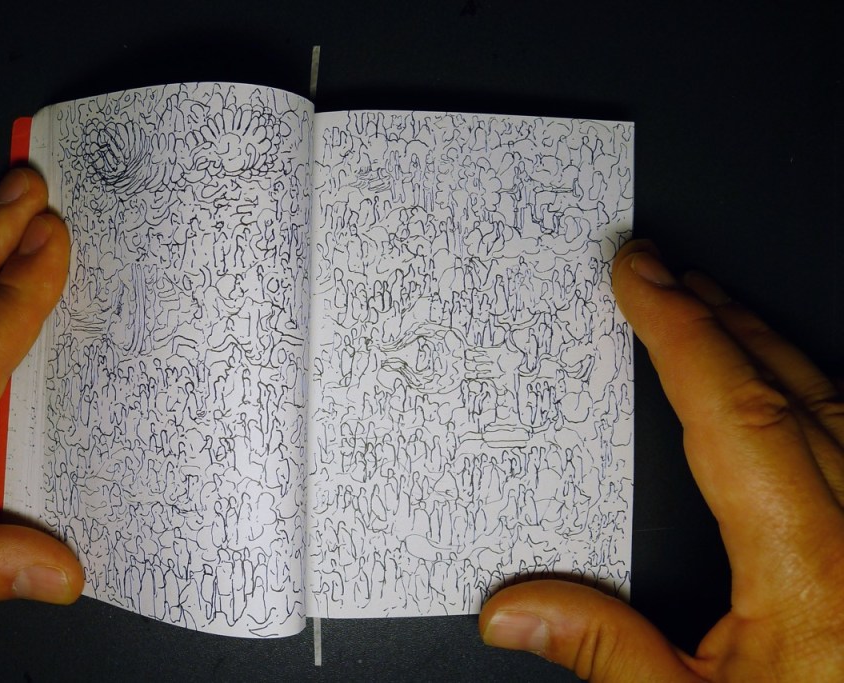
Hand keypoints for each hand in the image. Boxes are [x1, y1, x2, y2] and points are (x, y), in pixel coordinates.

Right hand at [480, 240, 843, 680]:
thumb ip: (606, 652)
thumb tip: (511, 610)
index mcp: (812, 566)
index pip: (730, 409)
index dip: (678, 329)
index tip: (639, 273)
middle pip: (785, 384)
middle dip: (714, 314)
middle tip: (660, 271)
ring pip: (834, 397)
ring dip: (763, 342)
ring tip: (710, 307)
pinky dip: (812, 389)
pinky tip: (791, 387)